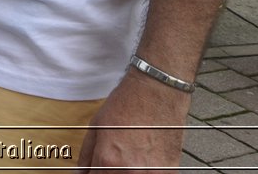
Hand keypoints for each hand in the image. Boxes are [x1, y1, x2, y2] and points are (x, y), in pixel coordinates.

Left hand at [76, 70, 193, 172]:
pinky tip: (145, 158)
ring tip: (132, 155)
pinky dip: (146, 171)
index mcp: (108, 161)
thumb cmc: (127, 104)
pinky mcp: (170, 173)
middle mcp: (131, 172)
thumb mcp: (96, 126)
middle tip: (114, 159)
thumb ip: (86, 156)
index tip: (97, 168)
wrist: (158, 91)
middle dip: (109, 172)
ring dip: (128, 172)